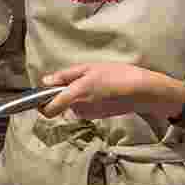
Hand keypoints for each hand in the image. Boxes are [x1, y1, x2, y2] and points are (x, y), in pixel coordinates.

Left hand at [40, 63, 173, 119]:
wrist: (143, 91)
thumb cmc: (118, 75)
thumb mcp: (88, 68)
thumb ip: (65, 75)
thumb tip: (45, 81)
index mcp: (75, 95)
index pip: (49, 110)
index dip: (41, 105)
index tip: (41, 96)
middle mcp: (80, 109)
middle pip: (62, 105)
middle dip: (65, 93)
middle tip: (78, 78)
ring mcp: (90, 115)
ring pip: (74, 106)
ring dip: (78, 96)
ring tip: (95, 82)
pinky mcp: (99, 117)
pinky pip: (86, 108)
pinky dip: (89, 100)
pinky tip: (102, 90)